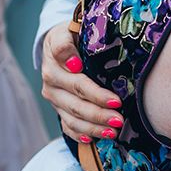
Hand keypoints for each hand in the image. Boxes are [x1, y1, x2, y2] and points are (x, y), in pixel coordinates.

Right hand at [41, 23, 123, 141]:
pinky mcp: (57, 108)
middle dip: (99, 113)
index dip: (95, 93)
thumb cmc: (71, 35)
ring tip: (113, 132)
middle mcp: (51, 83)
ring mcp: (54, 98)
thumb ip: (67, 43)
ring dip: (93, 128)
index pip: (77, 82)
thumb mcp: (67, 30)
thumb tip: (73, 62)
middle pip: (76, 103)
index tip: (116, 100)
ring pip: (72, 118)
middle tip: (120, 119)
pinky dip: (80, 135)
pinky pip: (67, 126)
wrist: (58, 43)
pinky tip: (94, 140)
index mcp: (54, 63)